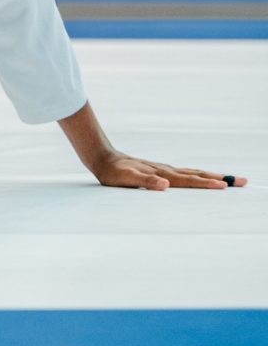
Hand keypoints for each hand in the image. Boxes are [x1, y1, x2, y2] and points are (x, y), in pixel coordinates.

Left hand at [90, 150, 246, 190]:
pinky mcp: (160, 171)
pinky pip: (185, 174)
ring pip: (193, 173)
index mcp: (162, 174)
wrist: (103, 159)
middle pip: (198, 175)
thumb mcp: (126, 179)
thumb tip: (165, 184)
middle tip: (242, 181)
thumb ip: (144, 182)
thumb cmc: (114, 172)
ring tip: (229, 180)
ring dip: (212, 177)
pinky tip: (201, 178)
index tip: (225, 186)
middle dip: (220, 179)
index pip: (189, 180)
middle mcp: (166, 171)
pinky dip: (198, 176)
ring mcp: (164, 170)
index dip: (207, 184)